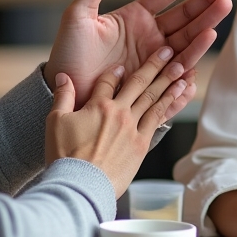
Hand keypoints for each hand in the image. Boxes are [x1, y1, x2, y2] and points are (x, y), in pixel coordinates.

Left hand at [44, 0, 233, 108]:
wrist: (65, 91)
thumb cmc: (68, 53)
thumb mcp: (79, 14)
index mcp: (135, 16)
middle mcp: (150, 36)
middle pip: (186, 15)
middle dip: (208, 1)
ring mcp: (155, 59)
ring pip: (187, 40)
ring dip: (205, 25)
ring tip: (222, 10)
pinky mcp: (155, 82)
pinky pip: (179, 71)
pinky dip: (194, 58)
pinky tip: (208, 44)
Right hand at [45, 46, 192, 196]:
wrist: (81, 186)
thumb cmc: (66, 157)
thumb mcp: (55, 122)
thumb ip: (62, 96)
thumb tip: (62, 75)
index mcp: (97, 105)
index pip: (108, 80)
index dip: (114, 72)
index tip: (121, 67)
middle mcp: (119, 113)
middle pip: (138, 83)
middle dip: (154, 64)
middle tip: (168, 50)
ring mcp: (132, 128)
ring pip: (153, 99)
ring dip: (168, 81)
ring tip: (182, 69)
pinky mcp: (141, 145)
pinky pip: (158, 119)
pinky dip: (170, 104)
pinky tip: (178, 96)